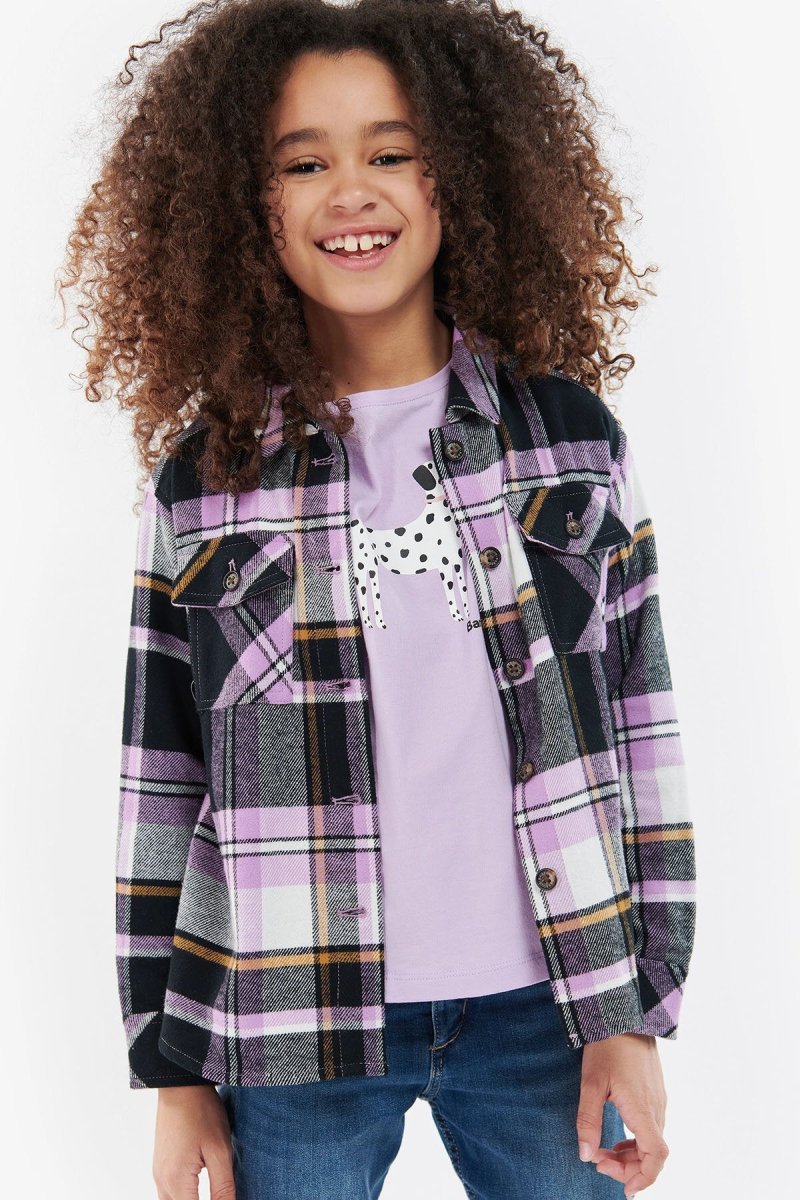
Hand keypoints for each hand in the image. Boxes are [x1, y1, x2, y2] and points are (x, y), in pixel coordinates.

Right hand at [153, 1085, 235, 1199]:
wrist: (180, 1084)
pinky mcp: (160, 1165)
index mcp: (176, 1182)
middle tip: (221, 1196)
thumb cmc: (201, 1112)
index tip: (226, 1199)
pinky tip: (199, 1193)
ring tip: (212, 1195)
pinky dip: (183, 1198)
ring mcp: (158, 1174)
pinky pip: (167, 1194)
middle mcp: (162, 1182)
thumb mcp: (219, 1150)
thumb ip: (223, 1187)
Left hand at [575, 1032, 668, 1198]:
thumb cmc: (607, 1047)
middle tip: (598, 1164)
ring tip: (604, 1153)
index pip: (656, 1156)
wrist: (624, 1015)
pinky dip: (637, 1141)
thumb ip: (588, 1121)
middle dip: (628, 1168)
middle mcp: (656, 1108)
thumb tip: (586, 1156)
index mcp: (642, 1109)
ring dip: (632, 1155)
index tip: (626, 1190)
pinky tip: (617, 1138)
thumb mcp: (591, 1084)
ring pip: (653, 1142)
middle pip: (653, 1154)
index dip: (644, 1177)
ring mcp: (658, 1100)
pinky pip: (652, 1128)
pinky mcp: (655, 1093)